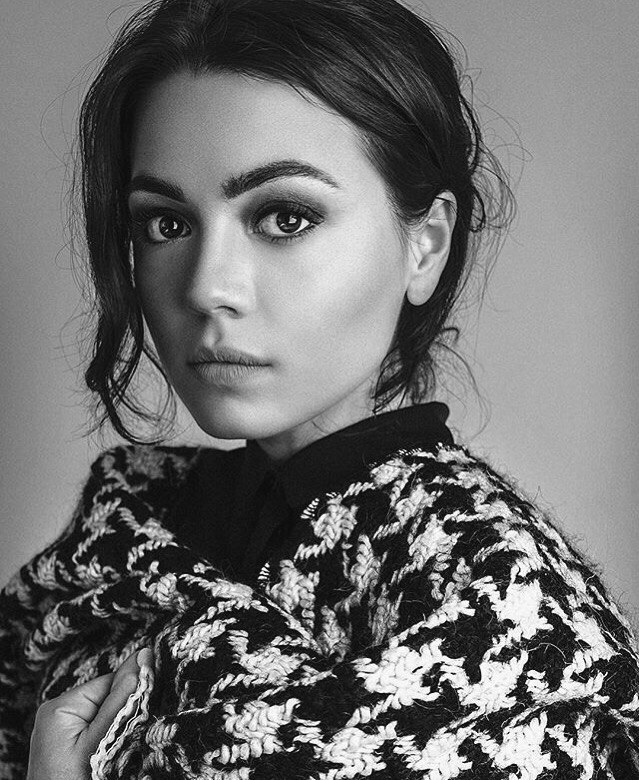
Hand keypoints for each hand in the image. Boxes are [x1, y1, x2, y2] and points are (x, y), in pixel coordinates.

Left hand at [26, 647, 153, 779]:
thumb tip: (144, 655)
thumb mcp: (101, 742)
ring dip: (121, 732)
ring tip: (122, 754)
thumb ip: (122, 699)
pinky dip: (113, 744)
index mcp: (60, 707)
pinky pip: (100, 735)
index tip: (151, 713)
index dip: (134, 697)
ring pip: (108, 719)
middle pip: (110, 700)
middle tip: (130, 741)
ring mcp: (62, 735)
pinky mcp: (69, 750)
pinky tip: (117, 758)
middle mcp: (58, 716)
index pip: (112, 683)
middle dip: (126, 717)